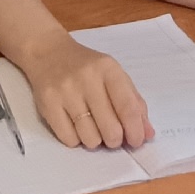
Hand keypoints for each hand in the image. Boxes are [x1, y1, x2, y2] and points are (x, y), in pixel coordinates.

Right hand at [18, 29, 151, 151]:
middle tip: (111, 135)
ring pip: (90, 139)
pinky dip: (76, 139)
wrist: (47, 52)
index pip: (128, 107)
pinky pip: (69, 140)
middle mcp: (86, 78)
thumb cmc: (86, 67)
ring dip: (95, 140)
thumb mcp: (113, 75)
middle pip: (111, 129)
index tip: (136, 141)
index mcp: (107, 68)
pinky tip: (75, 125)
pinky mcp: (47, 103)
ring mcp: (65, 91)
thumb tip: (148, 134)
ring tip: (91, 126)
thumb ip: (133, 103)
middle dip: (115, 140)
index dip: (135, 131)